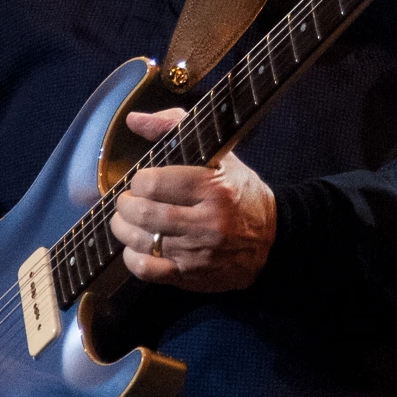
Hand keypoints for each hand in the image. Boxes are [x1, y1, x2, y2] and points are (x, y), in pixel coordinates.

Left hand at [110, 107, 276, 291]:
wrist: (272, 239)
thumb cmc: (240, 191)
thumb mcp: (218, 154)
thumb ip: (174, 127)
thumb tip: (135, 119)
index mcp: (213, 187)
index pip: (153, 183)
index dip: (138, 181)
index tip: (141, 181)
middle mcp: (207, 222)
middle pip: (144, 213)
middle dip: (125, 205)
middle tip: (127, 201)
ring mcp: (198, 252)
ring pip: (142, 242)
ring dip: (123, 229)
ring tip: (126, 220)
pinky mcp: (192, 276)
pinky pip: (147, 271)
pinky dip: (132, 258)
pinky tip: (135, 246)